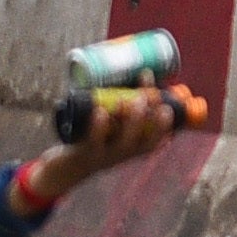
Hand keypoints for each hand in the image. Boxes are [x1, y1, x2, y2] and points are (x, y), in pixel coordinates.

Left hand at [28, 86, 209, 208]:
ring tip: (125, 98)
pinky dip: (98, 126)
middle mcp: (125, 153)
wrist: (68, 166)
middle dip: (148, 118)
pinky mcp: (87, 153)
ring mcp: (107, 154)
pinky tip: (100, 111)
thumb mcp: (113, 125)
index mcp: (136, 146)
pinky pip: (94, 141)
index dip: (165, 122)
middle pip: (144, 140)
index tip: (168, 103)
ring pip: (123, 141)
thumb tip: (136, 70)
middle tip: (145, 97)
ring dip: (128, 120)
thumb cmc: (96, 137)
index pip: (158, 137)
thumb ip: (124, 104)